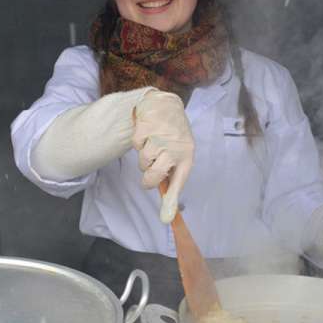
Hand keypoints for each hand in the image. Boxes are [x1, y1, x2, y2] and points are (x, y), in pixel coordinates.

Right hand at [132, 90, 194, 222]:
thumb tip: (167, 217)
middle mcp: (175, 147)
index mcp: (186, 156)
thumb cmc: (174, 136)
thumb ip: (172, 186)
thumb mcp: (179, 158)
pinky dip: (138, 141)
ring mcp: (160, 136)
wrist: (167, 104)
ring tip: (152, 145)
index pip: (179, 182)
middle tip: (150, 169)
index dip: (171, 200)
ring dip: (144, 156)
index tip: (166, 218)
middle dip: (148, 177)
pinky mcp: (147, 125)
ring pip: (143, 160)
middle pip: (153, 175)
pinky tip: (147, 133)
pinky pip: (136, 144)